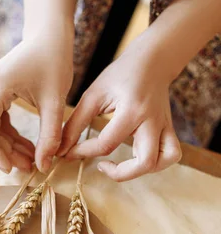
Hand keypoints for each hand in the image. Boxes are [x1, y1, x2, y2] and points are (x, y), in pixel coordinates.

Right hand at [0, 32, 73, 173]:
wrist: (49, 35)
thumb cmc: (54, 60)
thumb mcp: (55, 101)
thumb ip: (50, 135)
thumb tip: (44, 166)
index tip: (11, 168)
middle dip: (6, 152)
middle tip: (29, 168)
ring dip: (10, 146)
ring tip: (32, 160)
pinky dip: (11, 135)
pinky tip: (29, 147)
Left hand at [59, 33, 181, 180]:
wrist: (152, 60)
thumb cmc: (120, 75)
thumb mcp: (93, 95)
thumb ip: (75, 123)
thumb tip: (61, 149)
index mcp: (131, 110)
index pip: (106, 144)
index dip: (83, 152)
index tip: (69, 152)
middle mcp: (152, 121)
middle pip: (143, 162)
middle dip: (119, 173)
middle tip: (101, 166)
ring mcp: (165, 126)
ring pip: (164, 161)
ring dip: (141, 171)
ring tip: (121, 166)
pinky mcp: (170, 129)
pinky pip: (172, 154)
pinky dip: (158, 163)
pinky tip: (137, 159)